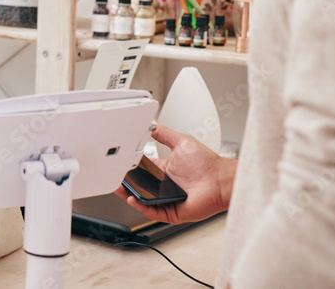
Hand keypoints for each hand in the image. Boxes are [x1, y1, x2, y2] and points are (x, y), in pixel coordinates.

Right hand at [114, 123, 236, 223]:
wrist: (221, 180)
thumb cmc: (208, 164)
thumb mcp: (181, 142)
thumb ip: (164, 133)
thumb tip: (151, 123)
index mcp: (164, 170)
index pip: (141, 170)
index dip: (129, 168)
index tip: (118, 162)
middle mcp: (164, 186)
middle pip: (139, 186)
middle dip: (125, 182)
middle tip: (113, 176)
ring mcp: (167, 200)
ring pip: (143, 200)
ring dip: (130, 195)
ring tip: (119, 188)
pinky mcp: (172, 212)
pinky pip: (153, 211)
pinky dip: (142, 206)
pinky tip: (134, 199)